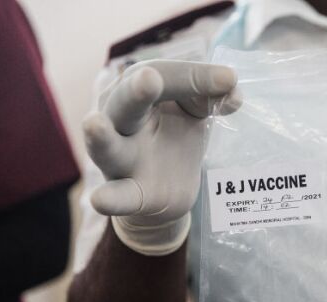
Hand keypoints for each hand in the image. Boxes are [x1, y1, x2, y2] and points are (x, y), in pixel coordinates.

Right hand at [83, 60, 240, 254]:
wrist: (169, 189)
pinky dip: (110, 199)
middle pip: (124, 102)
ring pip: (107, 147)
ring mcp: (121, 158)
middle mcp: (118, 120)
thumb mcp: (192, 111)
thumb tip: (232, 91)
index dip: (194, 76)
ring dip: (101, 137)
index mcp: (136, 91)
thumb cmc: (174, 136)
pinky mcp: (132, 194)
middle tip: (149, 78)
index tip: (229, 79)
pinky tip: (99, 200)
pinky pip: (119, 196)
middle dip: (136, 90)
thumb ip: (208, 97)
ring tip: (94, 124)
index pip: (162, 75)